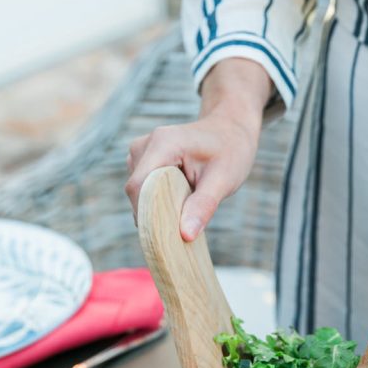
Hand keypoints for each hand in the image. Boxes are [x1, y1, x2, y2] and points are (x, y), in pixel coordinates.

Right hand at [125, 58, 270, 239]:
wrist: (231, 130)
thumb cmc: (230, 152)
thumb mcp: (223, 180)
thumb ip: (203, 206)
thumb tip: (185, 236)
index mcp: (163, 144)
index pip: (139, 187)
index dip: (146, 214)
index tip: (164, 237)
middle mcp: (145, 144)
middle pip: (137, 190)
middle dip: (154, 213)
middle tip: (181, 229)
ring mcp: (141, 150)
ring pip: (138, 191)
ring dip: (156, 205)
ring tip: (186, 207)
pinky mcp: (143, 159)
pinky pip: (142, 187)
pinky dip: (157, 198)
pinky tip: (180, 198)